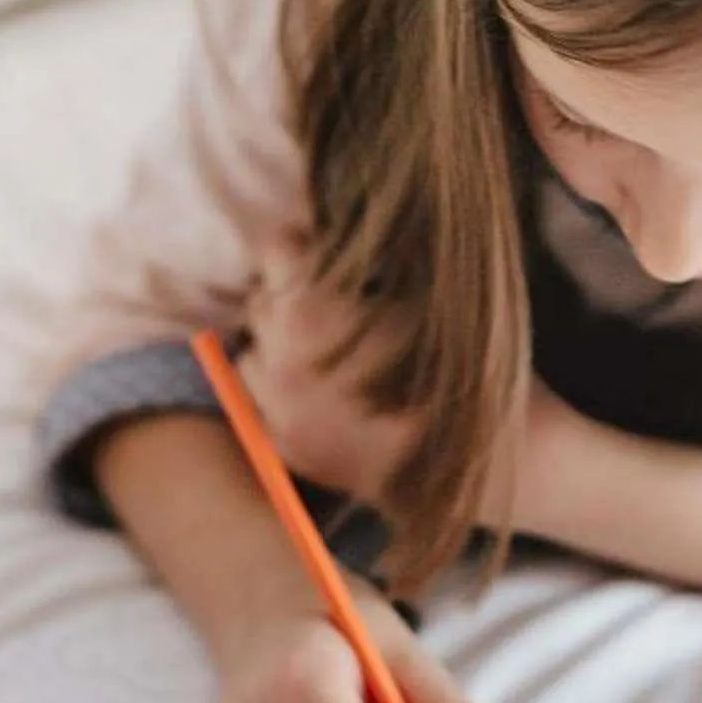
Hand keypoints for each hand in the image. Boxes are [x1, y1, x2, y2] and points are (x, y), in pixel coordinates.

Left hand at [240, 243, 418, 510]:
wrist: (451, 459)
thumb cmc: (440, 368)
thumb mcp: (411, 300)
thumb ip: (361, 271)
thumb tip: (336, 249)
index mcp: (305, 311)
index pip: (275, 249)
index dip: (299, 243)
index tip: (315, 245)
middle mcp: (276, 359)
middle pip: (260, 303)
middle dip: (285, 293)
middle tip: (318, 297)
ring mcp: (274, 408)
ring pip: (251, 356)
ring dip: (273, 346)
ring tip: (309, 348)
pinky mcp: (282, 446)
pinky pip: (260, 406)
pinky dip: (278, 394)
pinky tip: (312, 393)